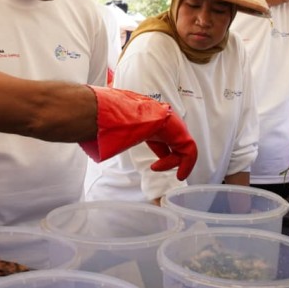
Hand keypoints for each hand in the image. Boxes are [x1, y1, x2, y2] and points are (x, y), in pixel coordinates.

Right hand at [81, 86, 197, 180]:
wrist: (117, 114)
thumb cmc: (110, 122)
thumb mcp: (117, 132)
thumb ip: (120, 136)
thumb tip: (99, 139)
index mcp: (149, 118)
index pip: (163, 136)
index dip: (163, 152)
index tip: (155, 165)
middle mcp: (162, 119)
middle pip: (175, 140)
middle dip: (171, 158)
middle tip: (161, 169)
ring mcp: (171, 123)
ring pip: (183, 145)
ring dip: (177, 162)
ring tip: (169, 173)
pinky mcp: (177, 130)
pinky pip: (189, 148)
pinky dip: (187, 163)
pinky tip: (179, 174)